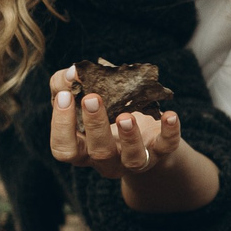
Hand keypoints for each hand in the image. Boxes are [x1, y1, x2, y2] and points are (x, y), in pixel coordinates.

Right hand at [47, 65, 187, 182]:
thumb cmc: (105, 110)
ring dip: (128, 137)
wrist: (142, 127)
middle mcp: (107, 159)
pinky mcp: (159, 151)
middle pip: (98, 152)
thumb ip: (67, 84)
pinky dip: (169, 132)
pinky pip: (166, 146)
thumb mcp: (83, 95)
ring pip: (131, 159)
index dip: (61, 125)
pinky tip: (169, 115)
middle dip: (94, 125)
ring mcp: (134, 158)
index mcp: (83, 149)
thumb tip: (73, 71)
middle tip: (92, 98)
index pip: (65, 148)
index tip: (65, 96)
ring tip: (125, 116)